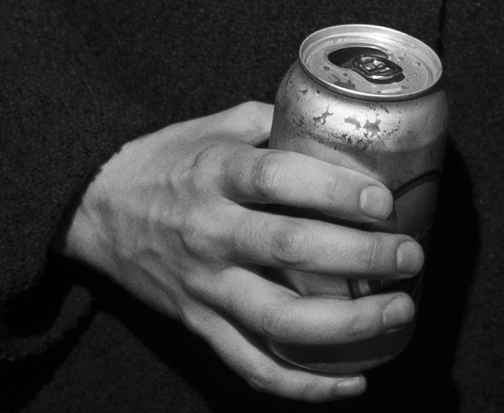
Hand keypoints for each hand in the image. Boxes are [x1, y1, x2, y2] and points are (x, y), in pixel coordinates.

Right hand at [63, 103, 420, 400]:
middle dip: (361, 257)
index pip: (279, 179)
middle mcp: (211, 231)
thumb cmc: (167, 162)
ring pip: (278, 320)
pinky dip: (303, 384)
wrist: (95, 209)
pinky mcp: (199, 324)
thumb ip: (273, 123)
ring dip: (347, 324)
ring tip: (398, 311)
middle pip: (291, 250)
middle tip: (409, 255)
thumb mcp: (214, 126)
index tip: (382, 202)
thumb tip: (338, 119)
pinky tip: (353, 381)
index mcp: (216, 173)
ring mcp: (205, 285)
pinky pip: (251, 366)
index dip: (335, 190)